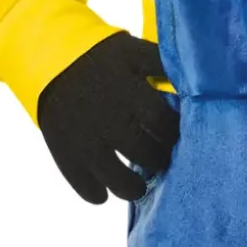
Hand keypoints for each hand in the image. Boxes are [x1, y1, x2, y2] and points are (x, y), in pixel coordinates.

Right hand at [34, 31, 178, 204]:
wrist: (48, 60)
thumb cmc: (103, 60)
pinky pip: (85, 185)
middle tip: (160, 161)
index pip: (164, 120)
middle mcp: (108, 113)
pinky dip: (97, 194)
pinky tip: (105, 192)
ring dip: (133, 188)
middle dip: (159, 159)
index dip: (175, 133)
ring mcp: (85, 135)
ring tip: (138, 187)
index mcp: (128, 86)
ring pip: (119, 178)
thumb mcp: (133, 51)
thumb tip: (197, 88)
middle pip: (145, 150)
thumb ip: (162, 69)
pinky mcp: (64, 151)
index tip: (177, 136)